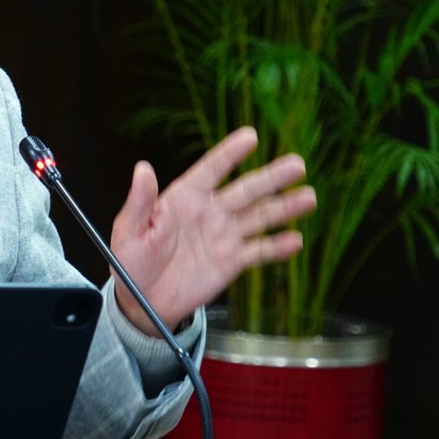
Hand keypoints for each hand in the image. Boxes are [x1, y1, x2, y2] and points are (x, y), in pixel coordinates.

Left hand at [107, 126, 316, 333]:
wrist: (142, 302)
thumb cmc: (130, 262)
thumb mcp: (129, 230)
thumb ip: (141, 201)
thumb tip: (142, 169)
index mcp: (183, 198)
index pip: (211, 169)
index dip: (230, 153)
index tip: (251, 136)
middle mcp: (209, 212)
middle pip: (246, 190)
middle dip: (272, 177)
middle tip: (297, 164)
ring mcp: (224, 236)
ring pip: (260, 217)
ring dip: (284, 208)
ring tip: (308, 197)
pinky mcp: (232, 261)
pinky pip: (259, 251)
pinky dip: (278, 247)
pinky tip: (295, 240)